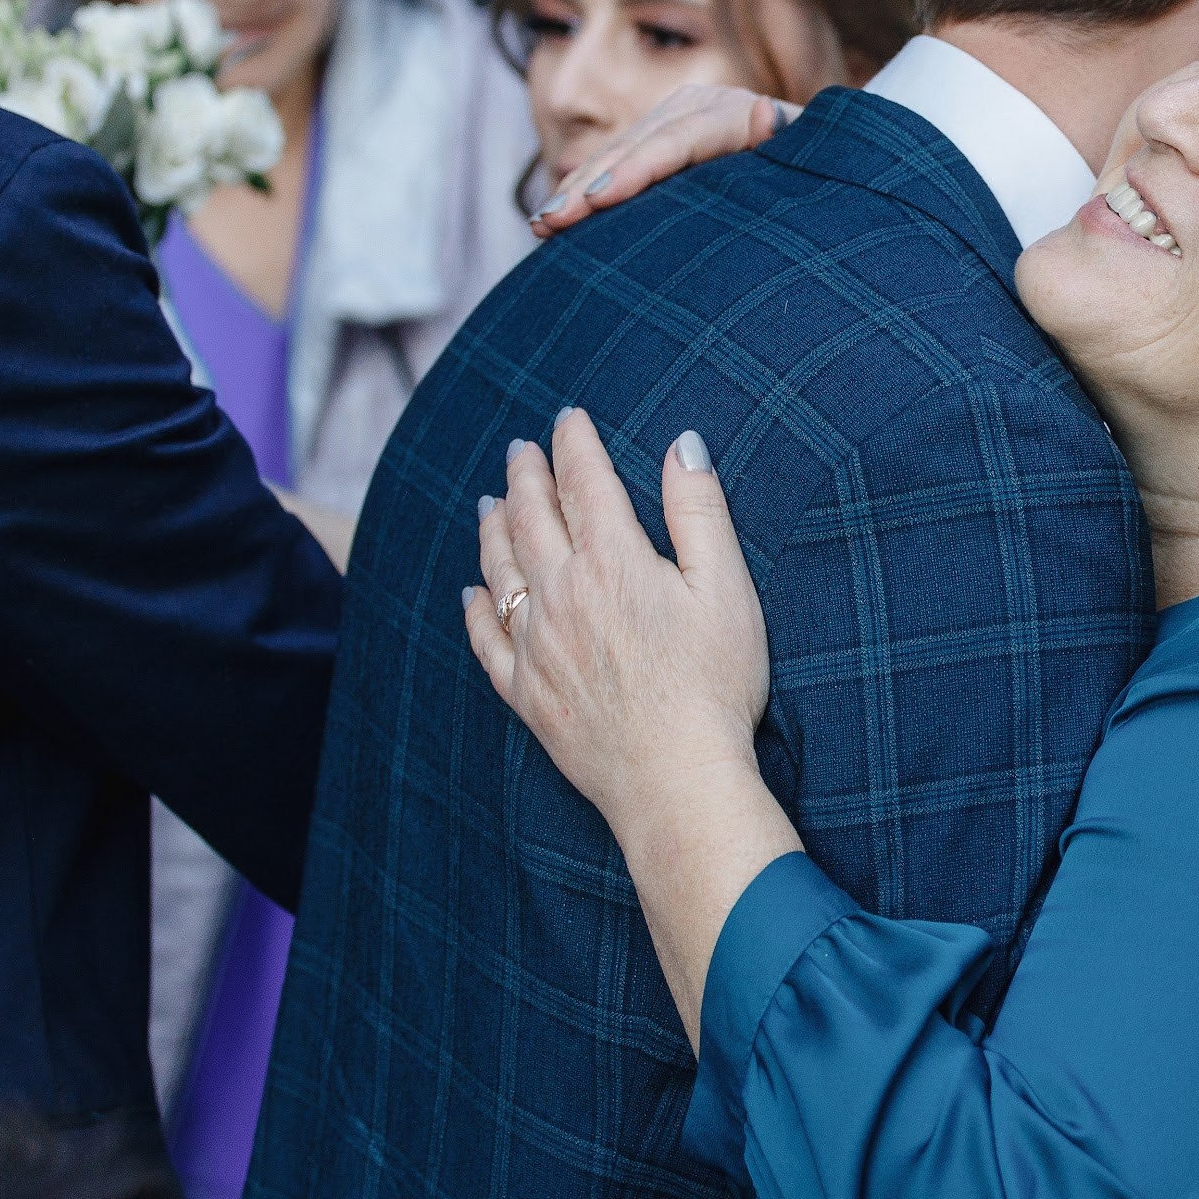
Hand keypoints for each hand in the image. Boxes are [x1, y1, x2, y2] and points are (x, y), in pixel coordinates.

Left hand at [465, 410, 800, 1047]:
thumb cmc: (715, 684)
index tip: (569, 419)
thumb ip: (698, 510)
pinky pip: (485, 640)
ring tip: (489, 503)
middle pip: (531, 518)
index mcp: (612, 560)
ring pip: (500, 569)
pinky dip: (474, 609)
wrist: (675, 779)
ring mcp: (535, 645)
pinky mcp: (526, 693)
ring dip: (492, 528)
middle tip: (521, 450)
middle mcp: (560, 594)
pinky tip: (471, 594)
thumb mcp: (726, 587)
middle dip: (525, 475)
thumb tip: (681, 444)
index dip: (575, 444)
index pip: (584, 482)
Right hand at [528, 85, 803, 239]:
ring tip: (542, 223)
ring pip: (619, 152)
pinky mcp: (663, 135)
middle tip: (550, 220)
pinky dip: (586, 186)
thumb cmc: (821, 174)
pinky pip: (617, 161)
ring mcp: (678, 118)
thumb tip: (766, 113)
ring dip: (577, 187)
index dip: (637, 168)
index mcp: (737, 113)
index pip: (679, 140)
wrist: (824, 156)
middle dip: (591, 182)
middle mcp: (701, 106)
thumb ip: (788, 148)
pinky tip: (554, 214)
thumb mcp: (812, 162)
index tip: (599, 197)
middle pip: (638, 144)